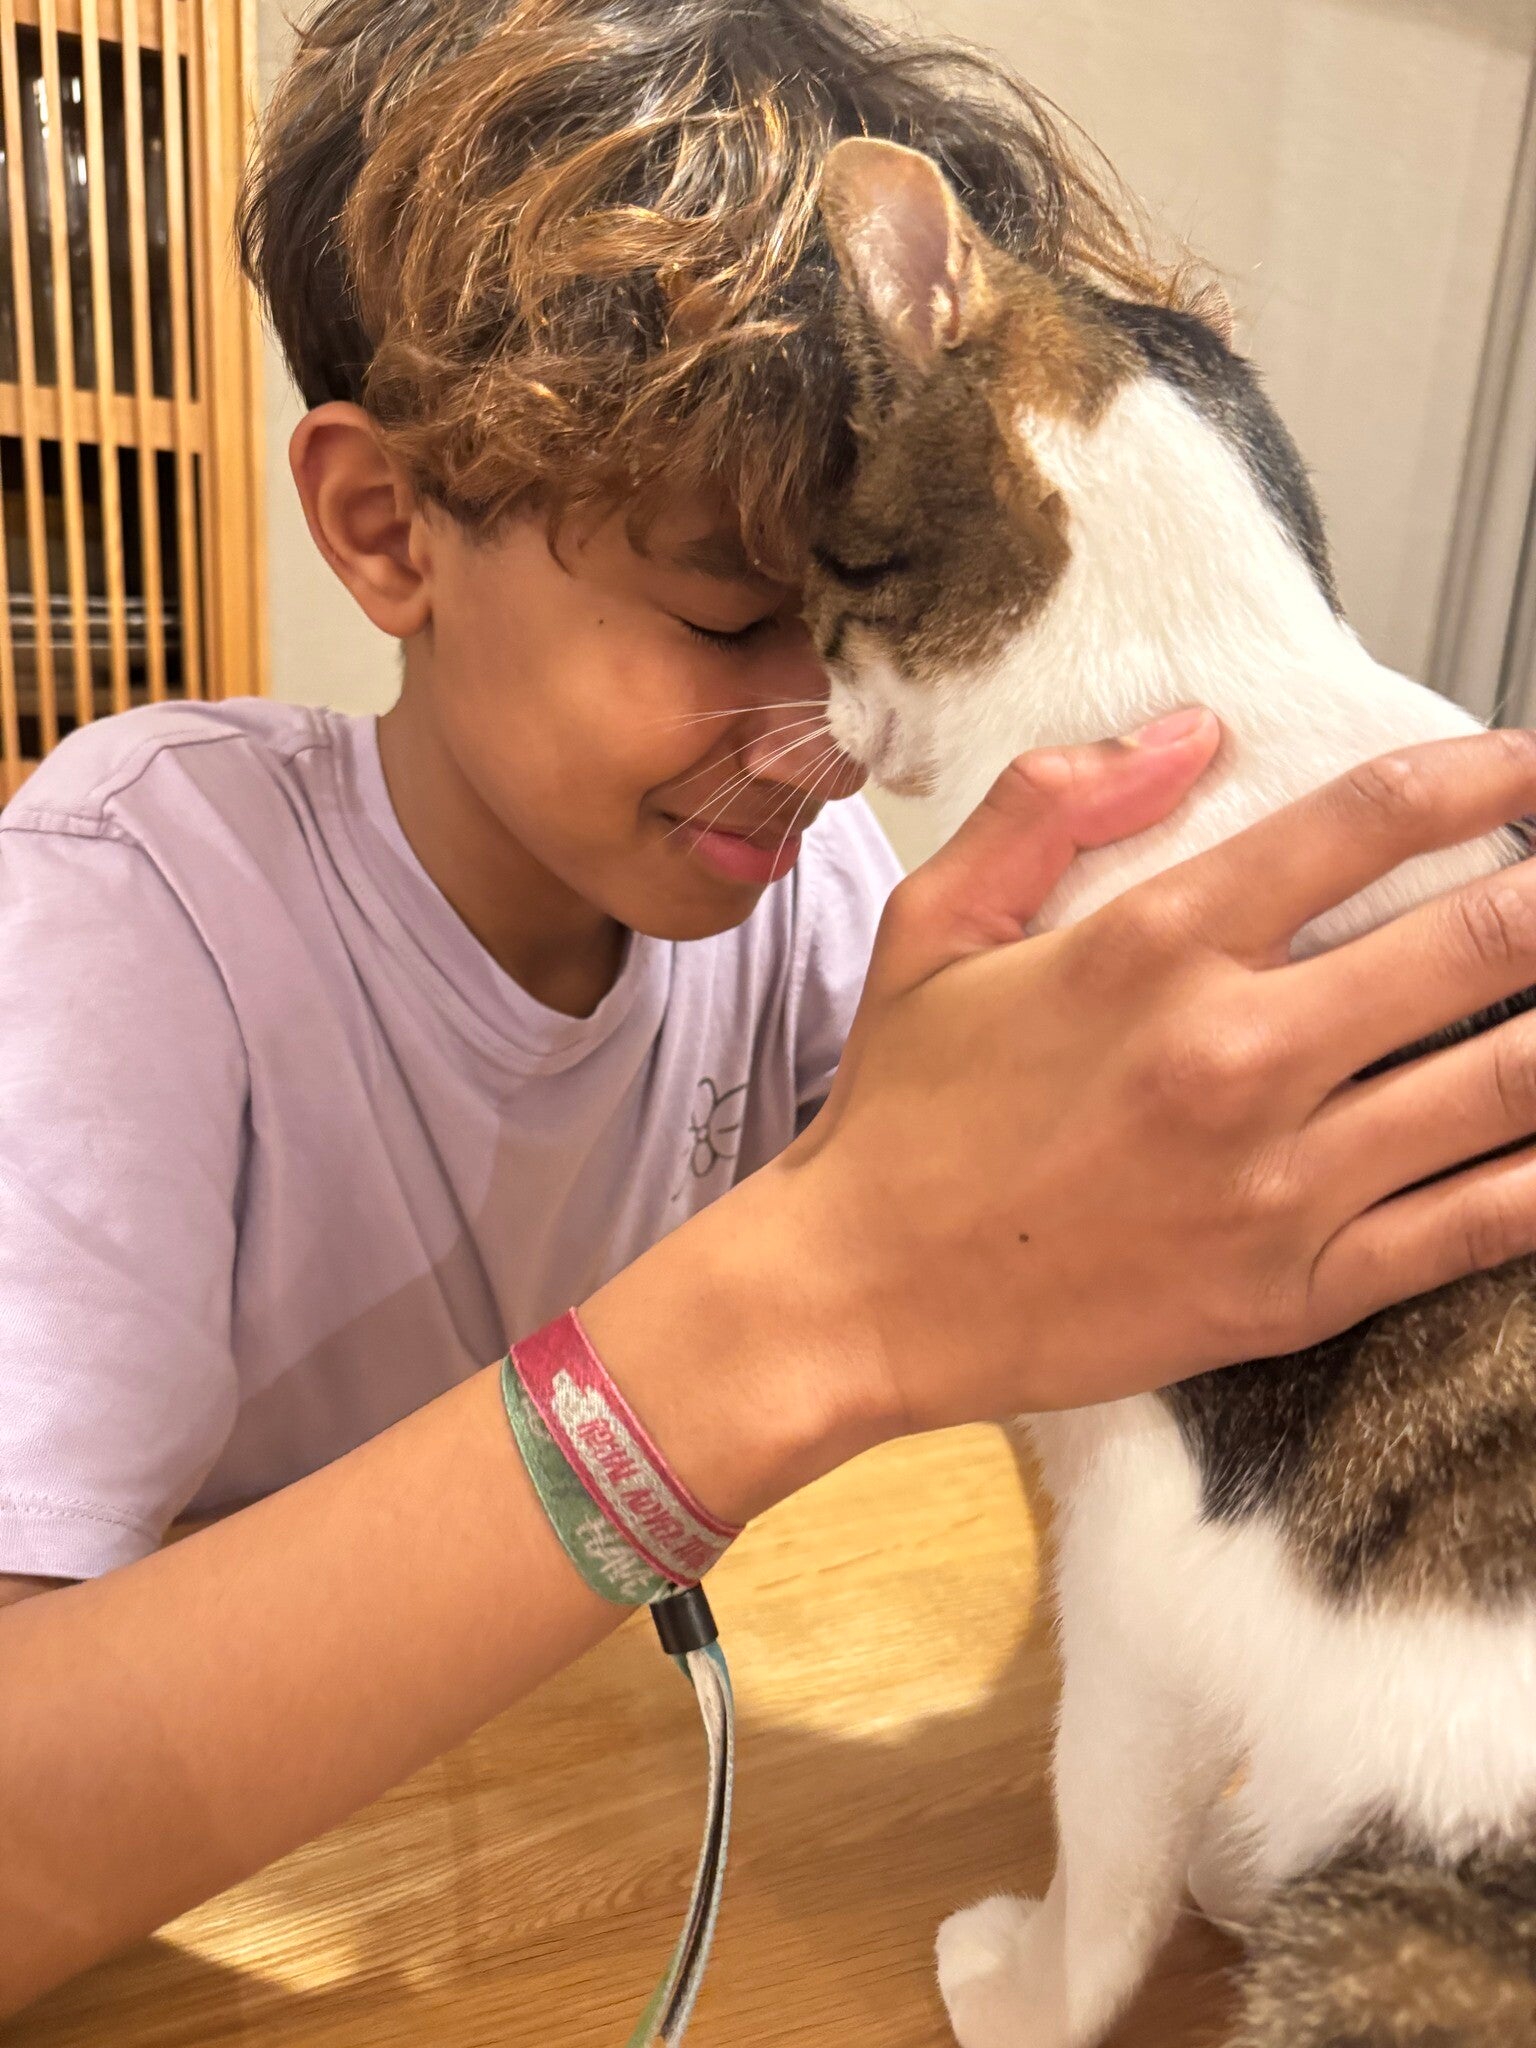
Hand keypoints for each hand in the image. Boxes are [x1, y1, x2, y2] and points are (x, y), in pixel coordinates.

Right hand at [785, 721, 1535, 1433]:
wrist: (863, 1298)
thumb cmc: (903, 1114)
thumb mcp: (935, 925)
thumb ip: (1048, 803)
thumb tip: (1191, 732)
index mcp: (1152, 947)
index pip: (1366, 823)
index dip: (1484, 776)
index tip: (1533, 766)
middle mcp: (1234, 1053)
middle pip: (1476, 940)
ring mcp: (1278, 1183)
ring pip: (1501, 1083)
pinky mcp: (1293, 1292)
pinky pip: (1472, 1229)